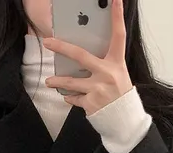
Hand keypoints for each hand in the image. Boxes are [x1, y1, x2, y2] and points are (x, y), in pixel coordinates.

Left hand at [43, 0, 131, 115]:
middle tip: (47, 42)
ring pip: (71, 82)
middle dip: (62, 47)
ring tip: (49, 81)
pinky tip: (69, 97)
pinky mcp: (91, 103)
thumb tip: (81, 57)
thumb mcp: (118, 75)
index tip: (115, 0)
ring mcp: (98, 89)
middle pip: (80, 56)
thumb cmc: (119, 95)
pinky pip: (74, 98)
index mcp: (116, 63)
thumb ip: (103, 64)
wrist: (124, 121)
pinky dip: (70, 97)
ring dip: (57, 81)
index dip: (117, 16)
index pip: (118, 35)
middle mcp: (107, 74)